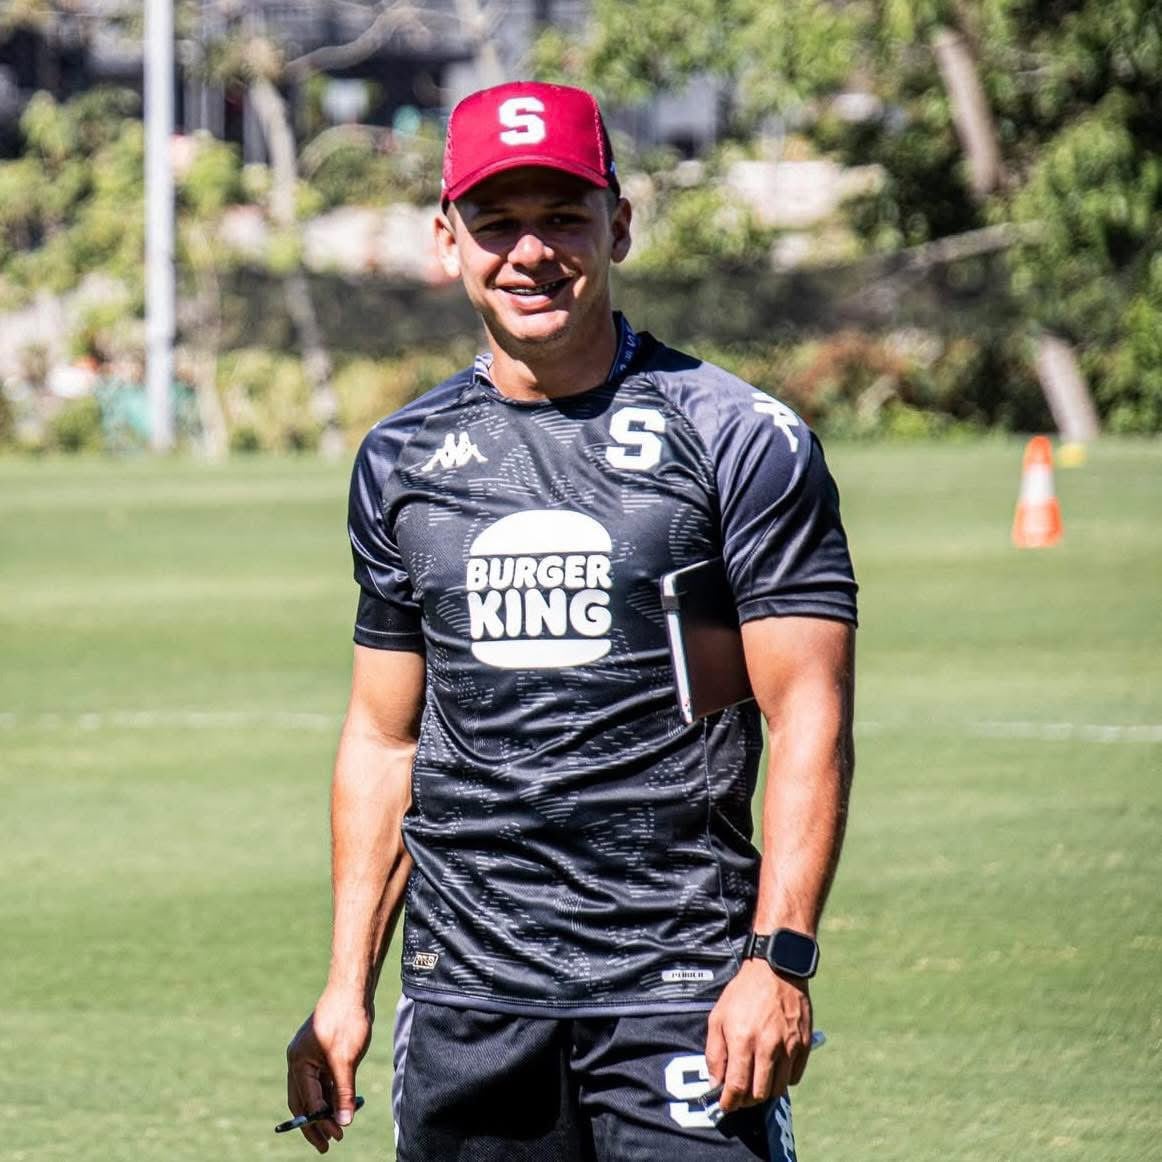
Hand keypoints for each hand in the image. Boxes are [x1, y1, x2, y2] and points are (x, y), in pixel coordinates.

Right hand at [285, 990, 373, 1152]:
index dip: (320, 1121)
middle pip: (303, 1100)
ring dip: (323, 1110)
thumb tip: (343, 1122)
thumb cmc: (347, 1020)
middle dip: (314, 1123)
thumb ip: (343, 1092)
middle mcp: (298, 1060)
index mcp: (299, 1062)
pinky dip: (329, 1094)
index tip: (336, 1136)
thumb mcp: (346, 1060)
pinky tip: (340, 1106)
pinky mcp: (319, 1051)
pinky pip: (320, 1079)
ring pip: (312, 1091)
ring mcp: (308, 1055)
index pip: (307, 1100)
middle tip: (327, 1145)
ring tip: (337, 1129)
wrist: (352, 989)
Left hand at [704, 960, 812, 1113]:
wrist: (776, 968)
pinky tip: (773, 1068)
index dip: (730, 1102)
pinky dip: (782, 1079)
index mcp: (743, 1039)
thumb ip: (714, 1053)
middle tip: (740, 1095)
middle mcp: (768, 1046)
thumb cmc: (743, 992)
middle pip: (759, 1094)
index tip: (726, 1106)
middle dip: (746, 1101)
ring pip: (778, 1089)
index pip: (737, 1086)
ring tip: (755, 1082)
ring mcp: (789, 1046)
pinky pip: (794, 1077)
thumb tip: (715, 1083)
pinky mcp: (804, 1044)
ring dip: (765, 1092)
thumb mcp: (718, 1017)